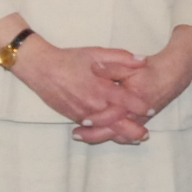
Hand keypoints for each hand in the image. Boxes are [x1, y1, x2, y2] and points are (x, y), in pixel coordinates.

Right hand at [9, 31, 138, 130]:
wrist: (41, 68)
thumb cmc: (69, 59)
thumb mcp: (96, 53)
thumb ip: (120, 58)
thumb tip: (142, 60)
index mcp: (99, 87)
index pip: (124, 100)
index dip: (139, 106)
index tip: (151, 110)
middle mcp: (91, 103)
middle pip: (116, 121)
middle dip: (131, 129)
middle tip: (145, 135)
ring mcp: (81, 112)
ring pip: (103, 128)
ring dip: (119, 134)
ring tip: (133, 138)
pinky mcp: (73, 116)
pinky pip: (91, 128)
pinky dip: (103, 133)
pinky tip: (111, 134)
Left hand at [79, 33, 191, 142]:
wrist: (171, 76)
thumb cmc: (150, 70)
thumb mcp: (130, 65)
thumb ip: (112, 67)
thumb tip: (95, 68)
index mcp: (131, 99)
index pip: (112, 114)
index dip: (97, 118)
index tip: (83, 120)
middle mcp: (135, 114)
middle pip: (113, 130)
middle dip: (93, 134)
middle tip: (75, 135)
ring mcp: (138, 120)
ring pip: (118, 134)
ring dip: (100, 136)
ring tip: (81, 136)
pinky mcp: (139, 121)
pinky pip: (124, 134)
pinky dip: (111, 135)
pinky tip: (98, 134)